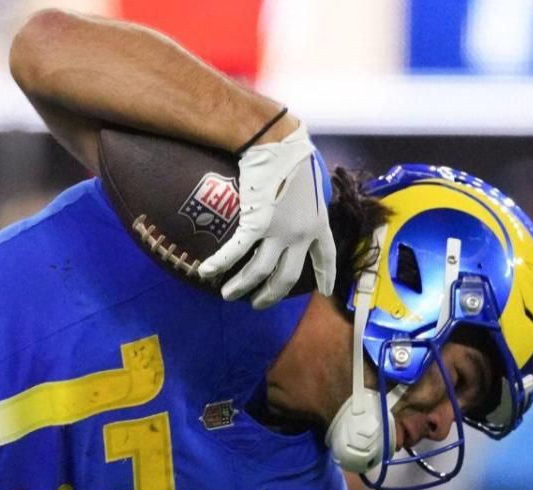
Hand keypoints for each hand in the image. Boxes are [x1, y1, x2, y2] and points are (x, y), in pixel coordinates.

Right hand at [197, 121, 335, 308]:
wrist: (278, 143)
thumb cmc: (293, 155)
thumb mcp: (311, 184)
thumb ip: (306, 203)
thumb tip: (296, 206)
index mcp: (319, 222)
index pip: (327, 256)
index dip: (326, 276)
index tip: (324, 292)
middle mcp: (302, 233)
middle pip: (288, 277)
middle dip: (271, 295)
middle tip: (258, 304)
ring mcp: (280, 231)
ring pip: (260, 272)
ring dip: (242, 286)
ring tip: (229, 295)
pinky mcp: (257, 224)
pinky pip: (236, 251)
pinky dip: (220, 264)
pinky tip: (206, 272)